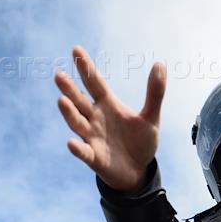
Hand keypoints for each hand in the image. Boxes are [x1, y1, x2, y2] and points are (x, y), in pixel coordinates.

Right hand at [55, 45, 165, 191]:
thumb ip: (155, 93)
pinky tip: (71, 143)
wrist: (138, 172)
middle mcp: (96, 118)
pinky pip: (84, 152)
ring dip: (69, 113)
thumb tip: (160, 64)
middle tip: (59, 75)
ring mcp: (92, 138)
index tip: (76, 49)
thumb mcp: (151, 117)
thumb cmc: (141, 142)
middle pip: (80, 101)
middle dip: (70, 89)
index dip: (86, 67)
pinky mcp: (94, 158)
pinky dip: (78, 148)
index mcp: (108, 105)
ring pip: (77, 123)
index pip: (94, 83)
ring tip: (62, 101)